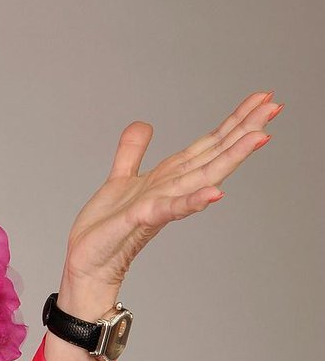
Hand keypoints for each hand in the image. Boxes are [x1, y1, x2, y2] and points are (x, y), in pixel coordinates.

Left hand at [61, 89, 280, 288]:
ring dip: (231, 157)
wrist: (87, 262)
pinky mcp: (140, 221)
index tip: (262, 98)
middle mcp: (172, 189)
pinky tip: (215, 193)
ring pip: (202, 177)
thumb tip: (144, 123)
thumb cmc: (106, 228)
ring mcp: (160, 205)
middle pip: (214, 155)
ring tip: (260, 136)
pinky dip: (192, 201)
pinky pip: (170, 209)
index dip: (234, 121)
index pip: (208, 144)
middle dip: (244, 130)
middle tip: (274, 105)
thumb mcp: (120, 178)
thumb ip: (133, 152)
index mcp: (168, 177)